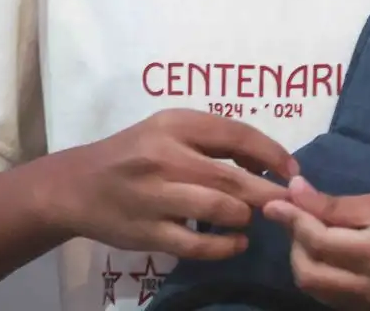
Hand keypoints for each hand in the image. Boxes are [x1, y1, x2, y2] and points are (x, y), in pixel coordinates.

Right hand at [40, 110, 298, 261]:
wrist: (77, 186)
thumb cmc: (134, 153)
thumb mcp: (168, 129)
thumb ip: (212, 138)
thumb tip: (266, 160)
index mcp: (174, 123)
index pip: (236, 134)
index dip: (271, 154)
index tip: (292, 170)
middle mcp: (164, 156)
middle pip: (231, 176)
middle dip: (268, 192)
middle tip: (289, 202)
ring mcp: (154, 197)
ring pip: (218, 209)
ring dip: (245, 216)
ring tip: (252, 218)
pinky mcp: (147, 232)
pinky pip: (197, 244)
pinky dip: (225, 246)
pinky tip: (238, 243)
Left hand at [262, 177, 369, 309]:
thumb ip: (339, 204)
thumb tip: (295, 192)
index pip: (316, 240)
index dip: (292, 217)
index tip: (275, 198)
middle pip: (308, 274)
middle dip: (294, 243)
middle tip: (298, 215)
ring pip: (318, 291)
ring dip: (305, 261)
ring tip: (312, 232)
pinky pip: (335, 298)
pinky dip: (323, 276)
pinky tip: (330, 253)